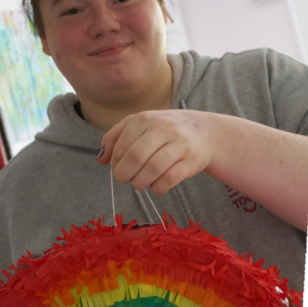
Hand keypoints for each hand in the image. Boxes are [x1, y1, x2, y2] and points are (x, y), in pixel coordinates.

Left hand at [98, 110, 221, 193]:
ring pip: (152, 169)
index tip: (119, 168)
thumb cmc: (167, 130)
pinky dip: (158, 187)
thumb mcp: (141, 125)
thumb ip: (117, 137)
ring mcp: (179, 144)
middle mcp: (163, 129)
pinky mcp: (191, 161)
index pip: (122, 147)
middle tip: (126, 179)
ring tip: (140, 183)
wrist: (206, 132)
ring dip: (140, 182)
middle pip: (135, 158)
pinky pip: (169, 179)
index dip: (116, 163)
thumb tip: (101, 160)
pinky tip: (157, 186)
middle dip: (125, 174)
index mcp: (145, 119)